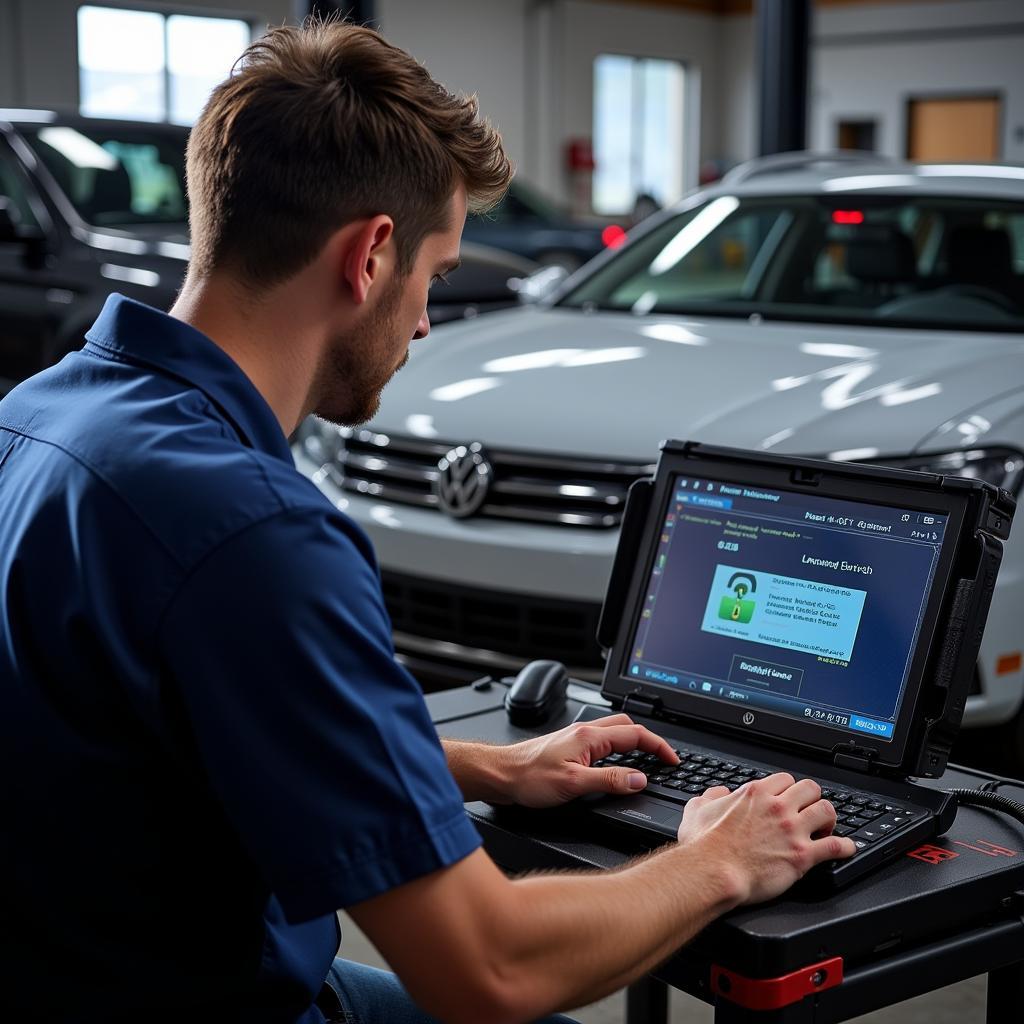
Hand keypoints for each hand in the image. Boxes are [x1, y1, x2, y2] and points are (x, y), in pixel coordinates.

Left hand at [502, 714, 677, 807]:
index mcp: (590, 736)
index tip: (673, 759)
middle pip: (627, 726)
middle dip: (649, 740)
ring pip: (614, 732)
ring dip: (633, 742)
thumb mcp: (574, 784)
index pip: (636, 734)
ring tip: (645, 760)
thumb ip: (610, 781)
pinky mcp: (569, 747)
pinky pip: (602, 742)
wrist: (501, 774)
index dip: (659, 746)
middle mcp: (584, 732)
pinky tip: (615, 764)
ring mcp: (576, 738)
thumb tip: (639, 780)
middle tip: (663, 758)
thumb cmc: (529, 777)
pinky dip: (617, 750)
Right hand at [678, 774, 856, 905]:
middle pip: (811, 789)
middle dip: (812, 799)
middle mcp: (777, 807)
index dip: (788, 789)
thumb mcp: (697, 809)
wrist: (713, 872)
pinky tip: (847, 849)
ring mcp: (792, 830)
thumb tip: (717, 793)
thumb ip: (710, 796)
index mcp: (755, 794)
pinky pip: (835, 846)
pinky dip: (845, 847)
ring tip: (826, 828)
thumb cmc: (704, 846)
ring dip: (829, 819)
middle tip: (809, 811)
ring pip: (826, 810)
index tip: (788, 799)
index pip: (785, 779)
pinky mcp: (802, 855)